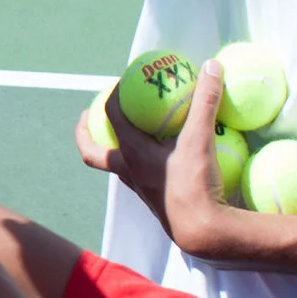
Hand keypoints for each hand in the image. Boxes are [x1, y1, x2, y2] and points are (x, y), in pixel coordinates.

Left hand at [80, 61, 296, 270]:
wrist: (202, 232)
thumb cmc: (195, 186)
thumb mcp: (201, 138)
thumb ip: (205, 101)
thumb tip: (210, 65)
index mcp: (132, 153)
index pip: (111, 115)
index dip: (112, 94)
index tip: (120, 81)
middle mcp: (128, 171)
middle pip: (93, 152)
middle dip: (85, 133)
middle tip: (87, 116)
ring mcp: (139, 188)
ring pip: (114, 166)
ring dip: (113, 149)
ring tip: (123, 133)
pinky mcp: (153, 199)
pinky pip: (137, 176)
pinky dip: (140, 163)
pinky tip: (158, 156)